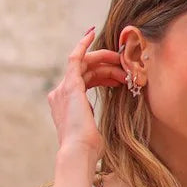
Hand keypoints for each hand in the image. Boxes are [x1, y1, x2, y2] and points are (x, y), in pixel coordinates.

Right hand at [47, 27, 127, 155]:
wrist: (79, 153)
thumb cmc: (89, 150)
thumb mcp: (94, 133)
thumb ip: (95, 121)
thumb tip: (104, 125)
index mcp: (66, 106)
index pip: (85, 82)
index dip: (101, 76)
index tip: (115, 75)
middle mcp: (61, 95)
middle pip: (86, 72)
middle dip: (107, 68)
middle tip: (126, 68)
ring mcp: (63, 90)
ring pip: (85, 65)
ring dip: (105, 61)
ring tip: (123, 62)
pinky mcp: (70, 86)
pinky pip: (76, 58)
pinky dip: (83, 45)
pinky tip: (91, 33)